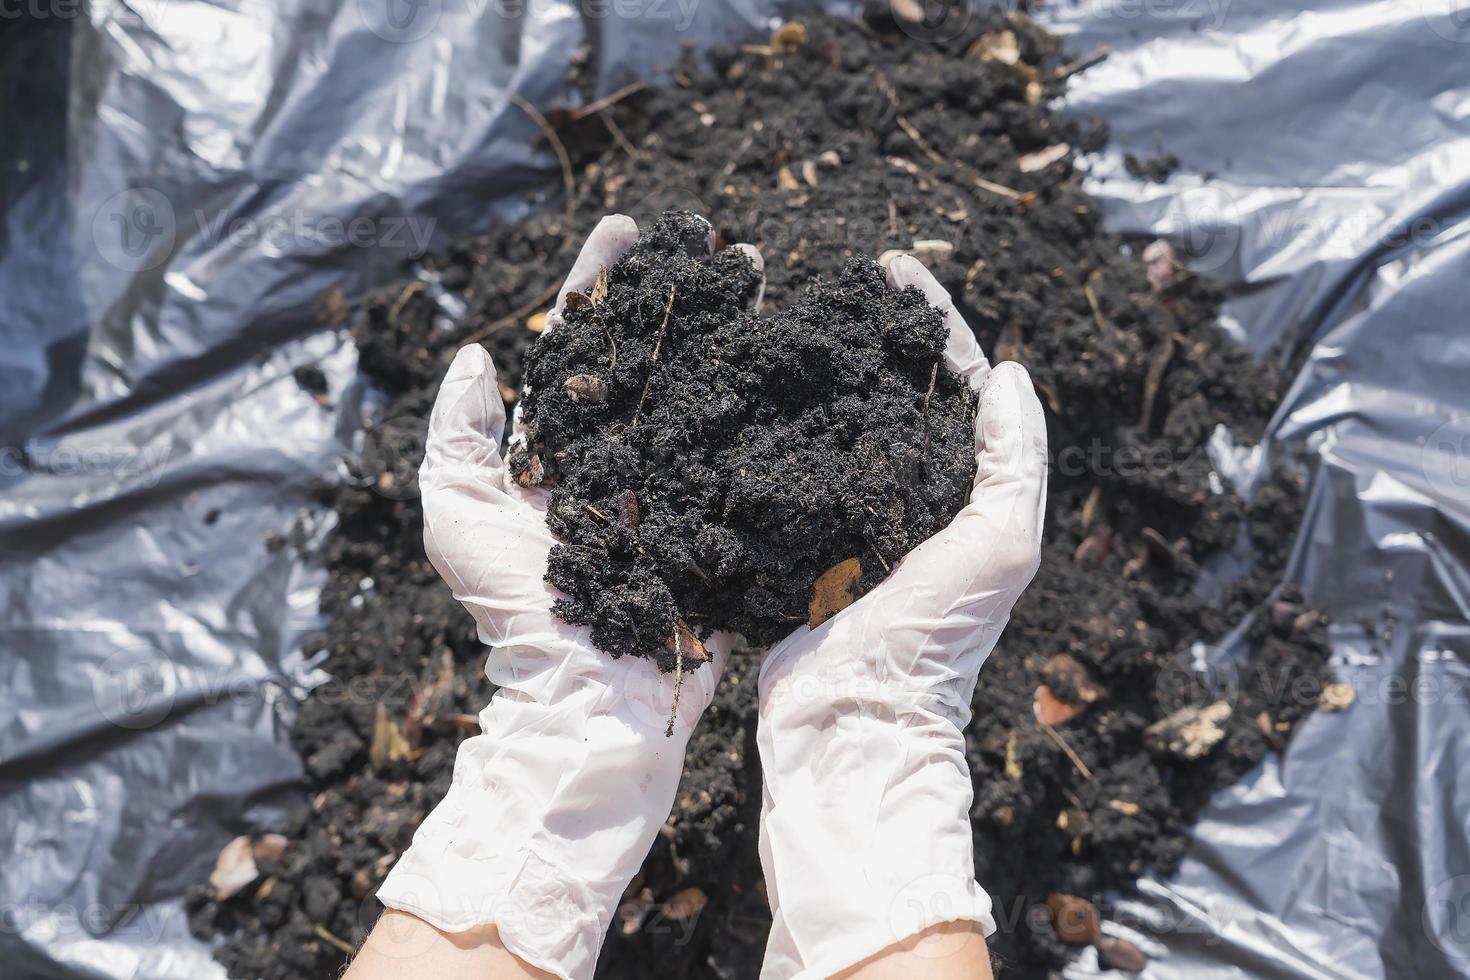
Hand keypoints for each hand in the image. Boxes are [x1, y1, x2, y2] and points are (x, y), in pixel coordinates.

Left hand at [371, 216, 746, 978]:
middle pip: (656, 354)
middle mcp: (623, 457)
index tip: (628, 227)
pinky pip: (748, 454)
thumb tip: (479, 355)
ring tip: (762, 275)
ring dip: (733, 329)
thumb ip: (458, 436)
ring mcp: (678, 487)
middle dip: (684, 292)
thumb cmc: (517, 616)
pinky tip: (796, 357)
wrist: (588, 703)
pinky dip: (772, 406)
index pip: (583, 343)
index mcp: (562, 448)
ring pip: (708, 391)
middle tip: (717, 240)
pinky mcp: (722, 523)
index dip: (603, 283)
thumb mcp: (459, 520)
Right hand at [755, 255, 1046, 977]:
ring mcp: (844, 518)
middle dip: (865, 333)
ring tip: (783, 314)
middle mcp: (905, 496)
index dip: (929, 320)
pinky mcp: (788, 541)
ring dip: (812, 369)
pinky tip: (740, 385)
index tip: (892, 267)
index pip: (954, 383)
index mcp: (961, 492)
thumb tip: (1015, 373)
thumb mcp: (1001, 546)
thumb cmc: (935, 639)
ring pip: (829, 422)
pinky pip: (778, 468)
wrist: (850, 724)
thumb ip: (1017, 460)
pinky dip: (765, 425)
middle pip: (888, 393)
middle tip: (829, 278)